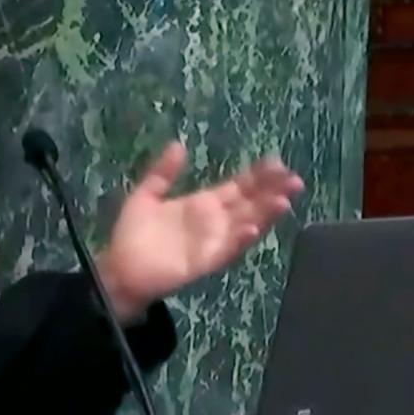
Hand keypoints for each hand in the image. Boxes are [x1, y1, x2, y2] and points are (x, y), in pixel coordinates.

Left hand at [97, 142, 304, 320]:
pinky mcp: (204, 262)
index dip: (257, 175)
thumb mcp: (145, 196)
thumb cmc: (132, 235)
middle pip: (249, 203)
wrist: (119, 270)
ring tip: (284, 200)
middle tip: (293, 179)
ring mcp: (212, 242)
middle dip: (272, 191)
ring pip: (245, 224)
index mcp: (202, 204)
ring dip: (264, 214)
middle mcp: (214, 222)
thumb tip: (178, 144)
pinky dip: (238, 239)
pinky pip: (226, 250)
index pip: (237, 187)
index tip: (276, 162)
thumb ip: (162, 172)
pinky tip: (251, 227)